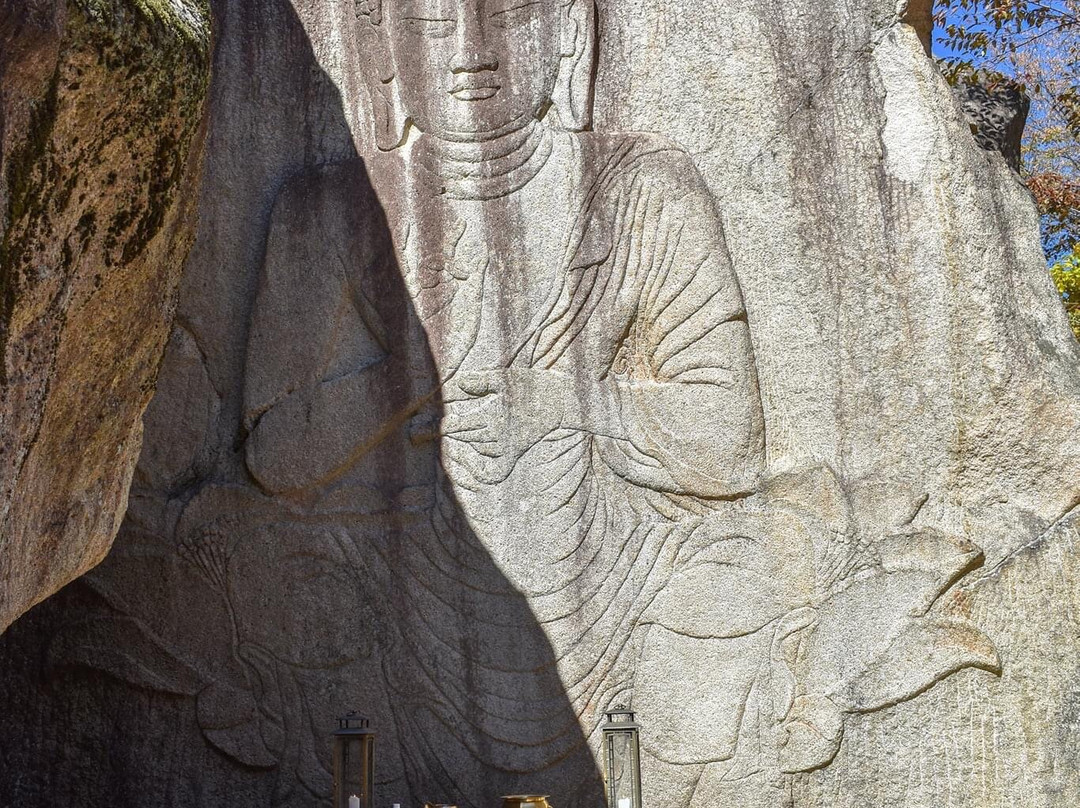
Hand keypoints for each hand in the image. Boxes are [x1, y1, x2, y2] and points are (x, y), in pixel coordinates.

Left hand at [438, 368, 571, 481]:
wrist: (561, 402)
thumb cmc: (532, 386)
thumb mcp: (505, 377)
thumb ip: (479, 381)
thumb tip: (454, 385)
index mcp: (494, 418)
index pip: (457, 425)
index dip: (440, 422)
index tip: (428, 417)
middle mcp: (498, 437)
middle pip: (462, 438)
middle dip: (443, 432)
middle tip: (419, 433)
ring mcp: (506, 448)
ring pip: (474, 448)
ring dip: (459, 442)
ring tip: (441, 436)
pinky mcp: (513, 454)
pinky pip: (491, 472)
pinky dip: (477, 471)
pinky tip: (467, 459)